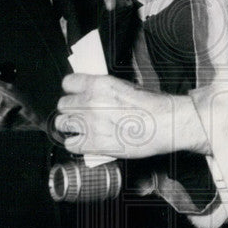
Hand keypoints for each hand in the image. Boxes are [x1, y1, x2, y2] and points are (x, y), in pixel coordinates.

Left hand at [56, 73, 208, 158]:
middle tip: (80, 115)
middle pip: (63, 104)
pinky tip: (84, 143)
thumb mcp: (126, 86)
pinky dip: (75, 144)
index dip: (72, 91)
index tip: (76, 95)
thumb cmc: (153, 106)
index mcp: (99, 84)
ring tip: (80, 129)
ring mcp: (90, 123)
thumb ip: (105, 90)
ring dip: (70, 127)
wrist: (165, 123)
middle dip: (71, 110)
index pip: (68, 83)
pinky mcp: (94, 143)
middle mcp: (90, 102)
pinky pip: (71, 144)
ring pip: (62, 124)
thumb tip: (94, 96)